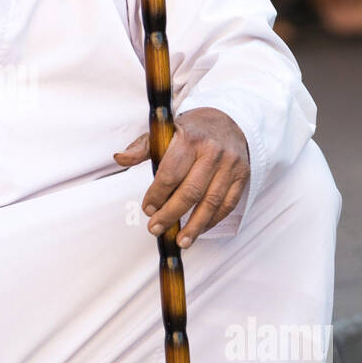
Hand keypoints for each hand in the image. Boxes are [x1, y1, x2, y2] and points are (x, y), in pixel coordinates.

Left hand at [114, 108, 249, 247]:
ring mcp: (230, 165)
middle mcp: (212, 151)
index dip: (157, 195)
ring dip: (194, 226)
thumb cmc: (190, 132)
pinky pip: (227, 204)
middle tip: (155, 228)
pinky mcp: (242, 176)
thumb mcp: (163, 133)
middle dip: (171, 214)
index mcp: (189, 139)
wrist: (227, 121)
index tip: (147, 209)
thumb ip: (140, 148)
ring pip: (211, 202)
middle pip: (190, 191)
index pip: (171, 174)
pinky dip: (212, 221)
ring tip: (181, 241)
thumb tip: (119, 158)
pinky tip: (198, 230)